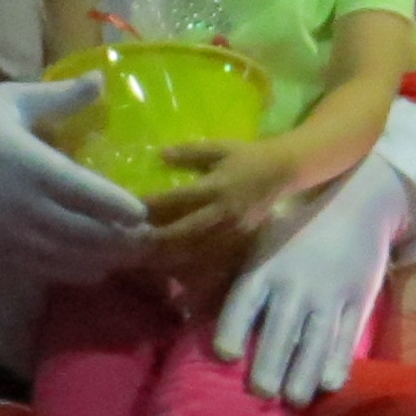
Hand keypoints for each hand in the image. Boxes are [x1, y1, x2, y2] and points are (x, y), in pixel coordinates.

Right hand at [0, 76, 151, 285]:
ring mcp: (13, 237)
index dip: (123, 208)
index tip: (144, 211)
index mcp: (33, 167)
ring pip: (71, 258)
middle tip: (149, 239)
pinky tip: (91, 269)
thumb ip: (59, 97)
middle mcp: (28, 209)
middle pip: (89, 235)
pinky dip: (74, 272)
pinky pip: (46, 270)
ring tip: (127, 256)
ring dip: (103, 259)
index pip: (91, 195)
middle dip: (123, 240)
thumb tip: (101, 80)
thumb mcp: (8, 101)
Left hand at [146, 137, 305, 250]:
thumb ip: (190, 153)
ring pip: (199, 249)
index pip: (179, 199)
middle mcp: (224, 211)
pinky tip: (175, 267)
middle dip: (159, 239)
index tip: (132, 210)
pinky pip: (214, 257)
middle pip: (186, 231)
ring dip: (172, 255)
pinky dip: (194, 263)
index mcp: (216, 186)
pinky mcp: (240, 240)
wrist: (283, 172)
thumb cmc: (247, 157)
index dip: (154, 206)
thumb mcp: (219, 148)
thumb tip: (161, 155)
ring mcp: (233, 229)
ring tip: (147, 258)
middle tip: (135, 243)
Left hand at [217, 152, 414, 406]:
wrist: (357, 204)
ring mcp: (329, 294)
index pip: (244, 302)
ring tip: (293, 400)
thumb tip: (186, 305)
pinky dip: (338, 363)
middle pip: (280, 331)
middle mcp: (295, 283)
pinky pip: (347, 337)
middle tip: (261, 393)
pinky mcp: (357, 301)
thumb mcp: (261, 241)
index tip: (225, 355)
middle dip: (270, 366)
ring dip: (303, 374)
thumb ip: (235, 275)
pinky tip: (328, 384)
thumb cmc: (296, 227)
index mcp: (265, 267)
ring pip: (315, 341)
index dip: (232, 329)